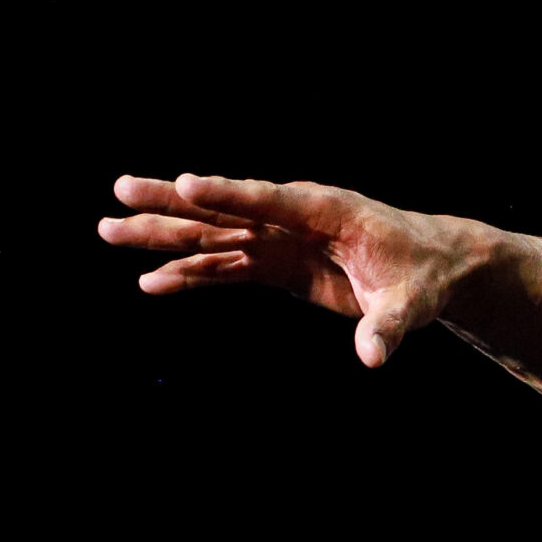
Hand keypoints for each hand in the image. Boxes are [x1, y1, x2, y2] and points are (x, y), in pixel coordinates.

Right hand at [97, 174, 507, 366]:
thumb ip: (388, 326)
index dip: (231, 194)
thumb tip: (372, 358)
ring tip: (110, 231)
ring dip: (165, 238)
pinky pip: (227, 268)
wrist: (431, 269)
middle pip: (226, 210)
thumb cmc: (425, 276)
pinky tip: (152, 283)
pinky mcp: (278, 264)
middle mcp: (295, 218)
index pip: (272, 201)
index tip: (188, 183)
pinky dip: (191, 275)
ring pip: (214, 235)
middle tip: (120, 191)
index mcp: (329, 210)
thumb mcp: (413, 303)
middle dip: (172, 203)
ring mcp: (282, 240)